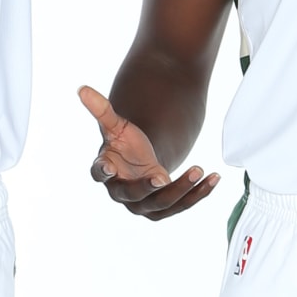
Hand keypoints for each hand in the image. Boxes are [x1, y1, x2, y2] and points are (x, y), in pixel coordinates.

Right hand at [79, 86, 220, 218]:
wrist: (140, 164)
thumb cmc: (125, 145)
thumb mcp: (116, 126)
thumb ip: (102, 110)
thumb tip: (82, 88)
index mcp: (107, 173)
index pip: (99, 175)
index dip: (102, 171)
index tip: (108, 166)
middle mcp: (123, 194)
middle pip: (135, 195)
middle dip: (150, 187)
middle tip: (163, 176)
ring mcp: (145, 205)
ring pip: (163, 204)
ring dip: (183, 190)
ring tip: (200, 170)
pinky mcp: (165, 208)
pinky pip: (183, 204)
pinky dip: (199, 193)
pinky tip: (214, 178)